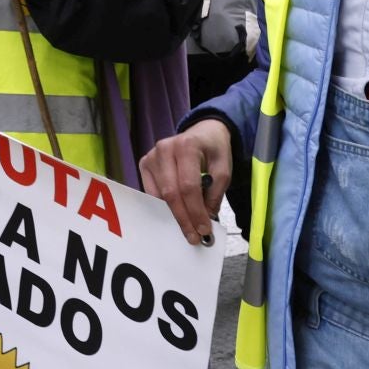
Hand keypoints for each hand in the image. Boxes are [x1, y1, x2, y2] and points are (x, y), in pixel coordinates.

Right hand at [139, 120, 233, 246]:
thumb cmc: (213, 150)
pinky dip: (164, 205)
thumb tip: (204, 219)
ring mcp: (152, 155)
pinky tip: (177, 211)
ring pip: (160, 194)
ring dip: (174, 214)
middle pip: (171, 193)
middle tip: (193, 236)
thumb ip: (215, 194)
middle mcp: (165, 148)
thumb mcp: (224, 169)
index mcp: (187, 146)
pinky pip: (151, 192)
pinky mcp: (145, 163)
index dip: (195, 211)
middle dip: (183, 218)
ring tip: (188, 227)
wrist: (202, 132)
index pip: (188, 186)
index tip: (203, 229)